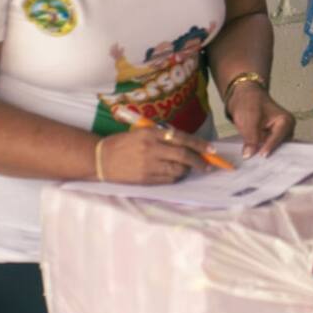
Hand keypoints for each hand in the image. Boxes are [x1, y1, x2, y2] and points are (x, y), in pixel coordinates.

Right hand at [98, 126, 212, 183]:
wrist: (100, 158)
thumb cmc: (123, 143)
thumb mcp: (143, 131)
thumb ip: (163, 135)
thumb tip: (187, 142)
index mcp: (151, 134)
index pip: (182, 138)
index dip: (199, 144)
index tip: (212, 149)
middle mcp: (151, 149)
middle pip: (183, 156)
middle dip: (199, 160)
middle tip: (208, 164)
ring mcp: (148, 166)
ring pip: (177, 170)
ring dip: (187, 170)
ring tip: (189, 168)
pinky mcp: (144, 179)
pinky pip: (167, 180)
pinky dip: (176, 178)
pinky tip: (176, 174)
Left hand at [226, 85, 294, 158]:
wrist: (242, 96)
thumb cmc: (249, 102)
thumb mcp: (249, 119)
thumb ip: (250, 138)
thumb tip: (249, 154)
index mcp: (285, 121)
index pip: (278, 136)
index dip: (269, 146)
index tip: (262, 156)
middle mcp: (285, 129)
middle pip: (279, 146)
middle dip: (269, 153)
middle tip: (261, 163)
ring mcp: (277, 135)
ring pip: (272, 149)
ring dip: (263, 153)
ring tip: (255, 162)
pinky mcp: (269, 139)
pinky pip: (266, 148)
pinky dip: (259, 151)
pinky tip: (252, 157)